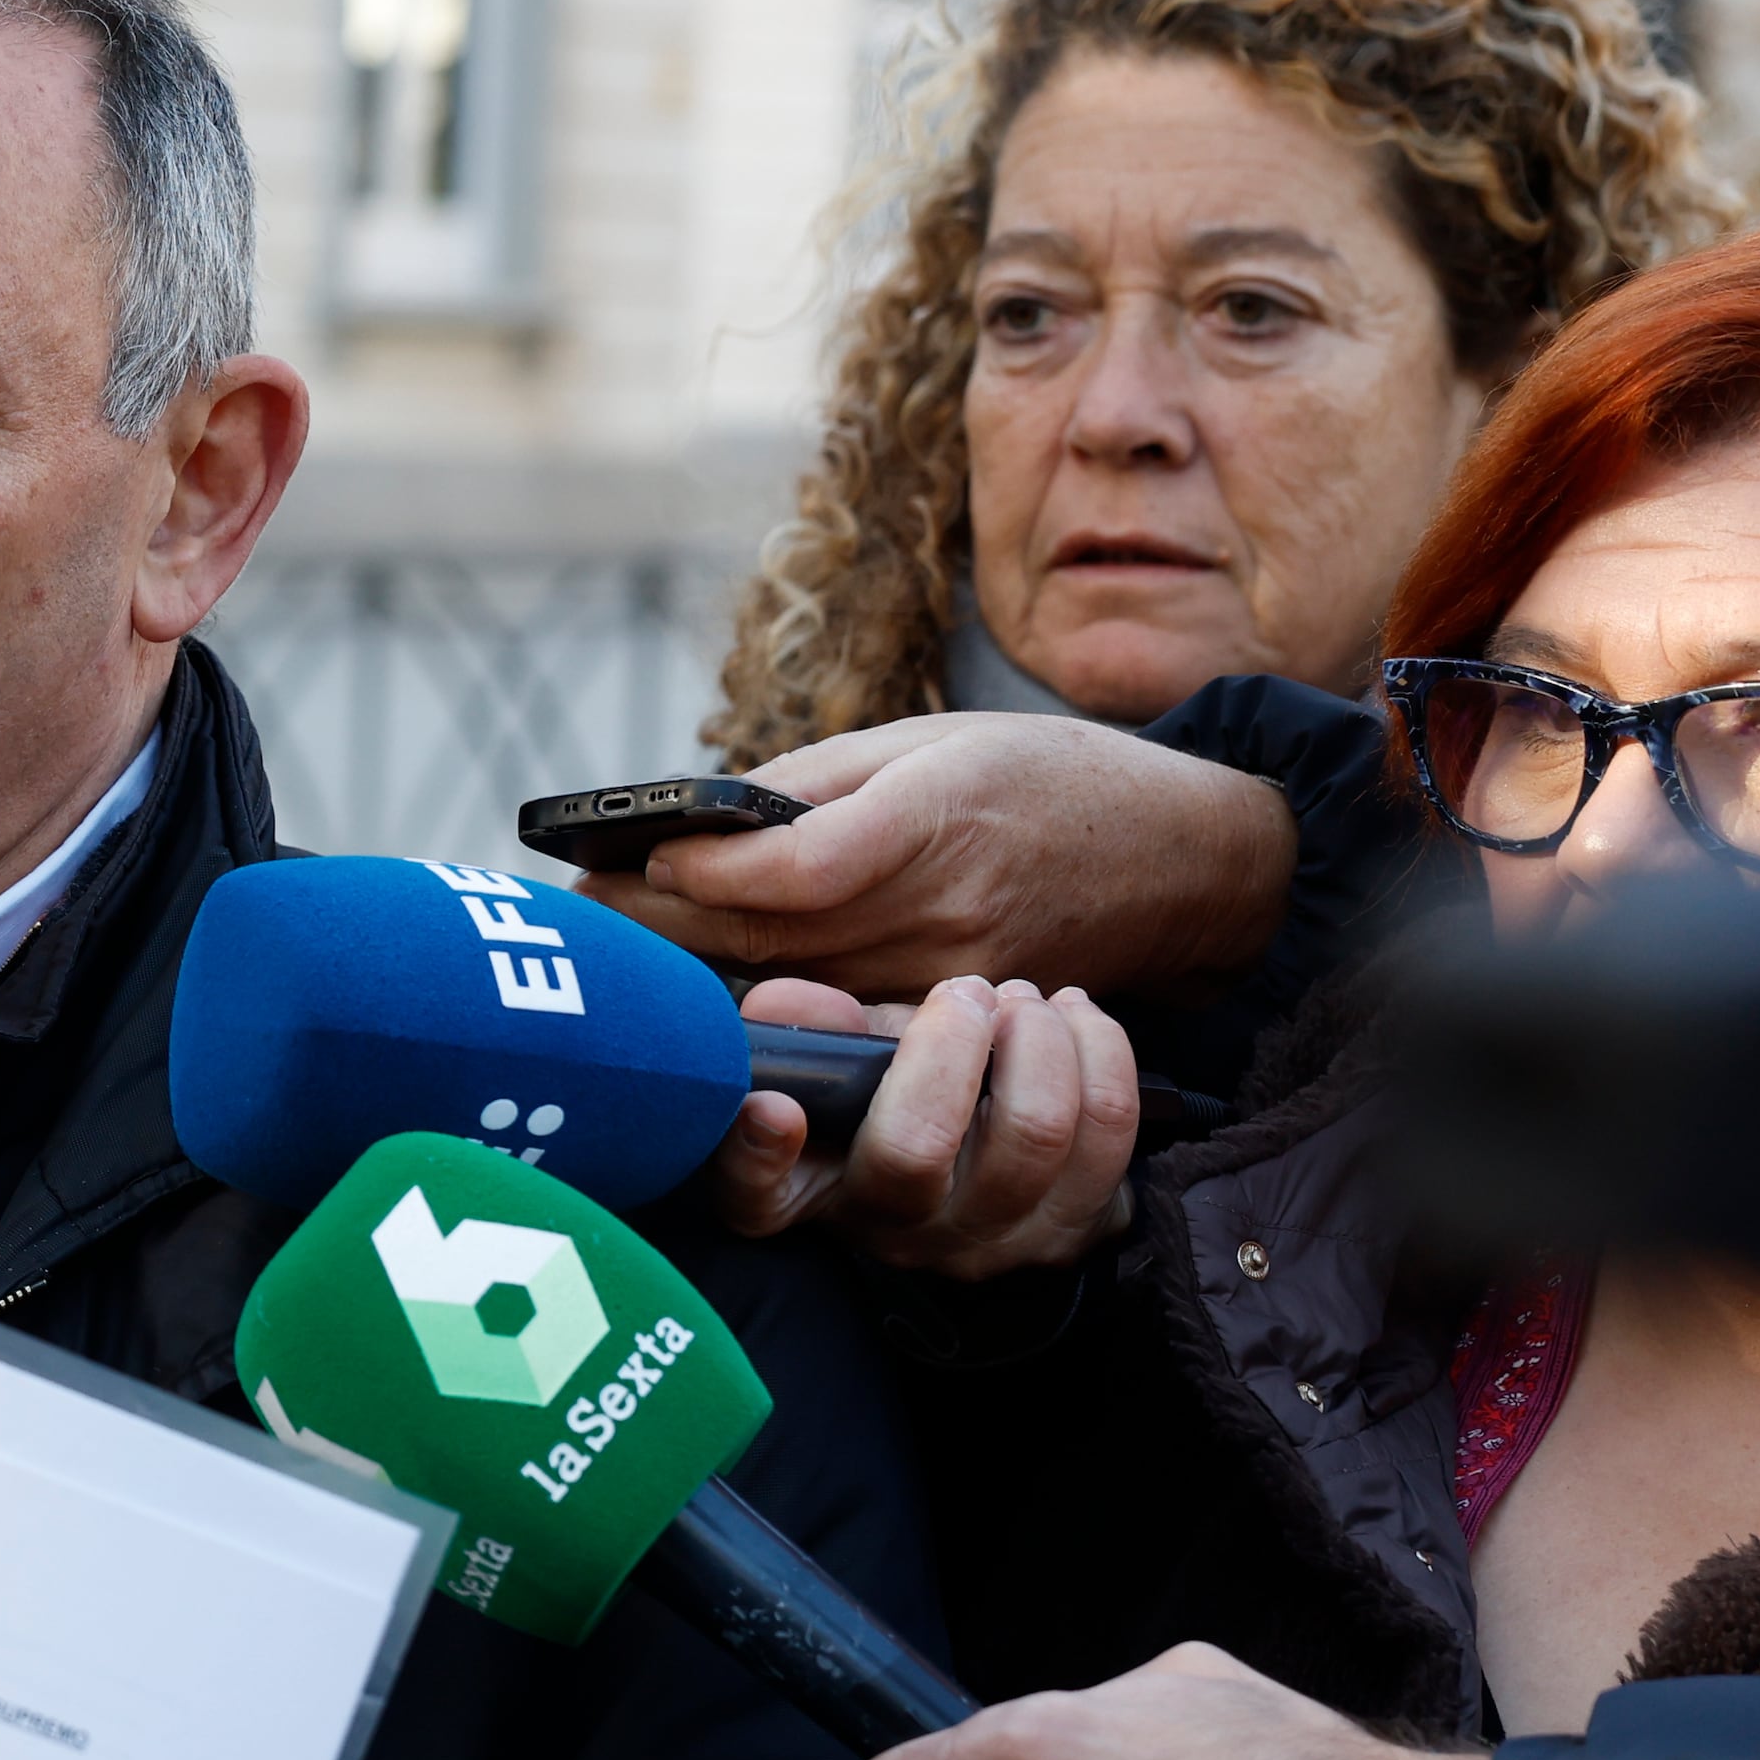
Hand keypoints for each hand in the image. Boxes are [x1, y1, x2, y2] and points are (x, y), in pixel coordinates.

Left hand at [578, 712, 1298, 1001]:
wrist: (1177, 858)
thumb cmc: (1043, 777)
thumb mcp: (928, 737)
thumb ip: (808, 782)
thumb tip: (694, 818)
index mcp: (933, 816)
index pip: (792, 870)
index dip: (700, 872)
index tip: (638, 856)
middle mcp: (940, 910)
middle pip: (767, 940)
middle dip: (658, 929)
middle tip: (583, 910)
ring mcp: (947, 978)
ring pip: (789, 992)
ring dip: (693, 975)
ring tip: (623, 946)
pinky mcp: (950, 1018)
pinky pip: (835, 1023)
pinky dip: (761, 1006)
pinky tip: (706, 987)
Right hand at [699, 975, 1141, 1277]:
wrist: (1002, 1161)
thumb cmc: (907, 1099)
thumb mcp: (852, 1067)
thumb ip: (818, 1031)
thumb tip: (777, 1004)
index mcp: (815, 1194)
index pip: (759, 1196)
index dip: (759, 1156)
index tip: (776, 1106)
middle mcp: (899, 1235)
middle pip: (918, 1147)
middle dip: (951, 1040)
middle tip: (965, 991)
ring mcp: (994, 1242)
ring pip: (1034, 1132)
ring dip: (1038, 1038)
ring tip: (1023, 1002)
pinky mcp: (1076, 1227)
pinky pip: (1112, 1131)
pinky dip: (1100, 1049)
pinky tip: (1072, 1018)